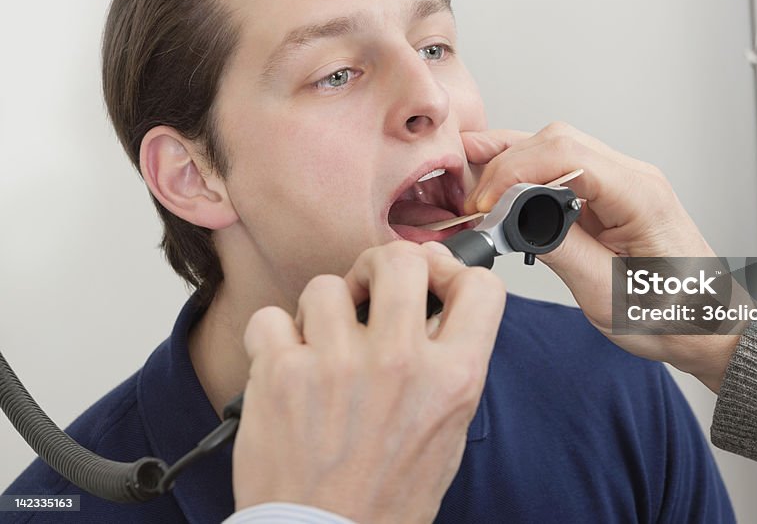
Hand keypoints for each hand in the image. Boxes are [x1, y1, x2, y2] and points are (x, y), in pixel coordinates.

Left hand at [232, 241, 505, 521]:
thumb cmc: (383, 499)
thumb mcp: (446, 433)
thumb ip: (448, 365)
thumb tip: (432, 307)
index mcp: (452, 380)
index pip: (482, 287)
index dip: (454, 274)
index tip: (432, 282)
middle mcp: (399, 363)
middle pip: (400, 260)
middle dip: (381, 269)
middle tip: (370, 291)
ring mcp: (338, 363)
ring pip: (327, 285)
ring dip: (322, 314)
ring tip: (322, 349)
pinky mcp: (282, 374)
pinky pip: (271, 317)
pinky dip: (273, 338)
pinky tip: (285, 365)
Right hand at [463, 122, 736, 390]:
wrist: (707, 325)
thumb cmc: (674, 316)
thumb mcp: (608, 295)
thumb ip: (560, 250)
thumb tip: (514, 221)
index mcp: (640, 196)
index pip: (567, 155)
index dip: (516, 171)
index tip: (486, 204)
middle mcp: (634, 178)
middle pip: (557, 141)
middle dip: (507, 164)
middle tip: (476, 204)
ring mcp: (623, 183)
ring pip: (557, 149)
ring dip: (514, 165)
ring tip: (477, 189)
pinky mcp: (611, 196)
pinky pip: (564, 171)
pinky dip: (529, 177)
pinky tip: (504, 191)